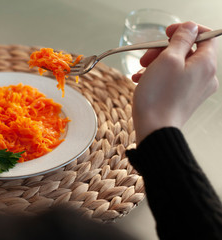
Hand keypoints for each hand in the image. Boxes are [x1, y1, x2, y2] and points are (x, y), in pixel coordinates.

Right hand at [131, 21, 218, 144]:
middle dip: (164, 50)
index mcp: (206, 64)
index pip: (206, 36)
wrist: (154, 129)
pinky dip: (158, 76)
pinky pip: (174, 80)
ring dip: (157, 64)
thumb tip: (189, 28)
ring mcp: (195, 90)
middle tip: (147, 57)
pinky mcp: (184, 99)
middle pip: (188, 51)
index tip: (167, 33)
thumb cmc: (159, 96)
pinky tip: (142, 80)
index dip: (186, 30)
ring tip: (140, 71)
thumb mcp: (167, 59)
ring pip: (178, 66)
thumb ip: (181, 40)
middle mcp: (206, 77)